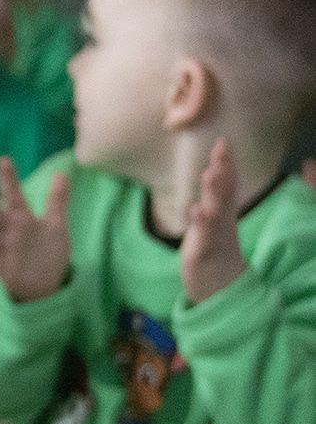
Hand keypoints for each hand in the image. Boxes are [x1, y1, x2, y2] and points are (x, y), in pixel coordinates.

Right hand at [0, 157, 72, 303]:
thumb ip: (57, 199)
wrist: (46, 283)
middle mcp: (9, 231)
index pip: (13, 195)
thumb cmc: (47, 251)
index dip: (8, 178)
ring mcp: (4, 248)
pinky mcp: (3, 268)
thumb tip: (62, 172)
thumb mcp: (56, 224)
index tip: (3, 160)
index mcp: (21, 218)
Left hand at [180, 138, 247, 306]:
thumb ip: (215, 196)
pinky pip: (202, 235)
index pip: (227, 183)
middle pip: (224, 192)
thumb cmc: (214, 245)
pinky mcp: (202, 251)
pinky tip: (196, 209)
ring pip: (215, 211)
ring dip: (212, 193)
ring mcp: (214, 235)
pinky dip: (200, 222)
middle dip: (223, 170)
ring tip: (209, 174)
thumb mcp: (214, 218)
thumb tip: (215, 171)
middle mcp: (222, 220)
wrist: (220, 282)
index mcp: (223, 211)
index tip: (223, 141)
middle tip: (221, 149)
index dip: (225, 163)